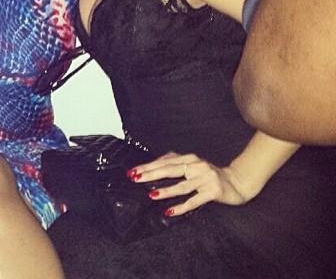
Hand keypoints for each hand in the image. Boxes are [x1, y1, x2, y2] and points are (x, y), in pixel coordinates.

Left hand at [127, 152, 254, 216]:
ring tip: (151, 195)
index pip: (165, 161)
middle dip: (151, 174)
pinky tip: (170, 211)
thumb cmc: (210, 175)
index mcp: (189, 158)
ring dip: (166, 191)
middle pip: (170, 169)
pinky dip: (181, 206)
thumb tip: (154, 165)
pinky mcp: (213, 191)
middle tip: (136, 178)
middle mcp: (197, 165)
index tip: (133, 171)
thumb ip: (176, 164)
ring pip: (182, 185)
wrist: (237, 182)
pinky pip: (195, 200)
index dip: (149, 166)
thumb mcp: (193, 166)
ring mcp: (205, 178)